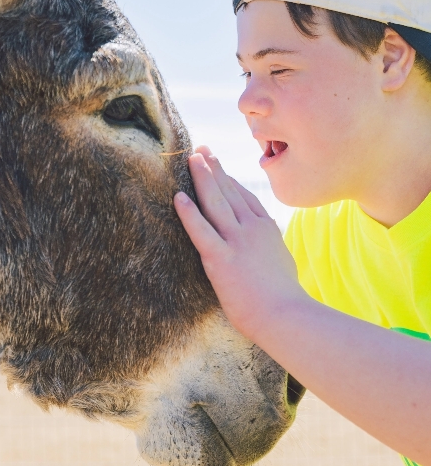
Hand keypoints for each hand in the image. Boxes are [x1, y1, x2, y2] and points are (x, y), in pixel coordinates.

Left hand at [174, 146, 305, 342]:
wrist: (286, 316)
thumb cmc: (285, 297)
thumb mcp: (283, 261)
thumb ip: (272, 247)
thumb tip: (268, 244)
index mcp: (267, 229)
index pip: (245, 197)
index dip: (229, 179)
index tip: (217, 165)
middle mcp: (252, 229)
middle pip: (229, 191)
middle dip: (213, 168)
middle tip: (200, 149)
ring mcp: (237, 242)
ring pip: (216, 202)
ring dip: (202, 177)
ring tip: (191, 158)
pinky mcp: (221, 260)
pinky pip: (201, 231)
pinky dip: (189, 213)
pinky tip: (178, 196)